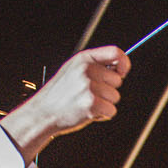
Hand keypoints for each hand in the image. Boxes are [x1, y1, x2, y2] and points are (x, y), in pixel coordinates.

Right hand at [0, 47, 128, 158]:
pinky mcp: (92, 104)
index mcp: (84, 59)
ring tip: (86, 103)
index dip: (124, 63)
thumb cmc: (60, 93)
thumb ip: (95, 66)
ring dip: (105, 104)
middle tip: (90, 95)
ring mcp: (89, 86)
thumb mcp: (73, 70)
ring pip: (115, 97)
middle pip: (117, 81)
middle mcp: (87, 70)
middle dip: (108, 90)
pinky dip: (103, 115)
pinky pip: (111, 110)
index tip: (122, 73)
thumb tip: (120, 68)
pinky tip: (88, 112)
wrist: (43, 112)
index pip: (115, 52)